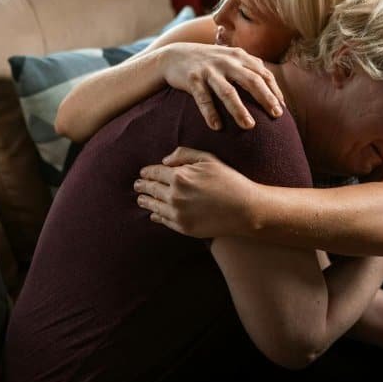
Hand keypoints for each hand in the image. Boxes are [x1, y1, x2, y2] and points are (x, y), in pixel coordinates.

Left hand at [135, 147, 256, 237]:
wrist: (245, 209)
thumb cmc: (229, 181)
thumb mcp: (208, 159)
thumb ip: (183, 155)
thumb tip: (164, 161)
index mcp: (179, 176)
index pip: (154, 173)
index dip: (146, 172)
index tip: (142, 173)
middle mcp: (174, 195)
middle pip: (150, 189)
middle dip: (142, 186)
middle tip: (137, 186)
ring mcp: (177, 213)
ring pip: (153, 206)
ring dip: (145, 202)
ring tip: (141, 200)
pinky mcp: (183, 227)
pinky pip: (163, 221)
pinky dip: (156, 216)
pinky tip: (154, 215)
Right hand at [160, 43, 284, 130]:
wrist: (174, 56)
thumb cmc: (208, 61)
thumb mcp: (230, 57)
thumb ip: (249, 67)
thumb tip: (271, 84)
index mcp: (239, 56)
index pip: (263, 74)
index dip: (275, 91)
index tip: (283, 108)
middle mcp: (227, 61)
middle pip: (251, 81)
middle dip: (266, 98)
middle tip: (277, 116)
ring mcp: (209, 70)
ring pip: (228, 91)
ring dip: (239, 110)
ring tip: (249, 126)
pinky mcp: (192, 79)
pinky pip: (203, 98)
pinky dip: (210, 113)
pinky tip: (217, 127)